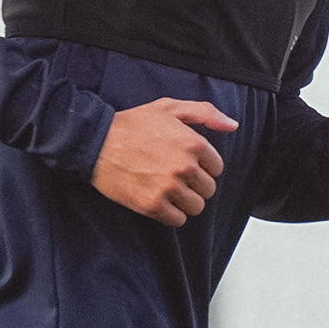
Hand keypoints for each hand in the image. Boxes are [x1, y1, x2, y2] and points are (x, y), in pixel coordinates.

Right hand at [90, 98, 237, 225]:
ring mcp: (168, 187)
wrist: (96, 142)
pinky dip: (172, 214)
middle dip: (195, 184)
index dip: (202, 165)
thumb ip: (206, 113)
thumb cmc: (132, 124)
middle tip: (176, 176)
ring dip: (185, 200)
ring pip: (196, 206)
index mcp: (192, 142)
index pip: (217, 167)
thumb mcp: (170, 107)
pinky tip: (160, 199)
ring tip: (168, 189)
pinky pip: (178, 220)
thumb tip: (232, 126)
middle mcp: (184, 166)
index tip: (187, 162)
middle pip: (208, 189)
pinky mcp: (152, 205)